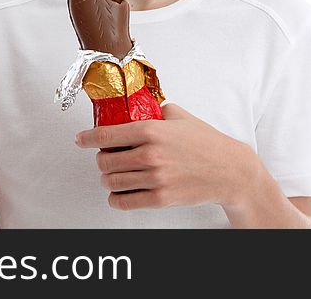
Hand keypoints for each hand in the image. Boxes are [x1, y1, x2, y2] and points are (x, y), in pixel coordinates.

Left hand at [75, 103, 255, 210]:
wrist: (229, 170)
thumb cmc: (206, 142)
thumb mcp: (179, 115)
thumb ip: (154, 111)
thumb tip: (135, 108)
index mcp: (152, 131)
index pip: (107, 135)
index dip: (88, 138)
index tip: (81, 139)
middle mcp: (150, 155)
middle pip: (105, 160)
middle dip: (101, 159)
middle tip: (106, 157)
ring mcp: (155, 178)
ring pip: (112, 182)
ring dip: (108, 178)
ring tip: (113, 174)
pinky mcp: (161, 198)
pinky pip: (125, 202)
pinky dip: (116, 198)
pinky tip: (119, 193)